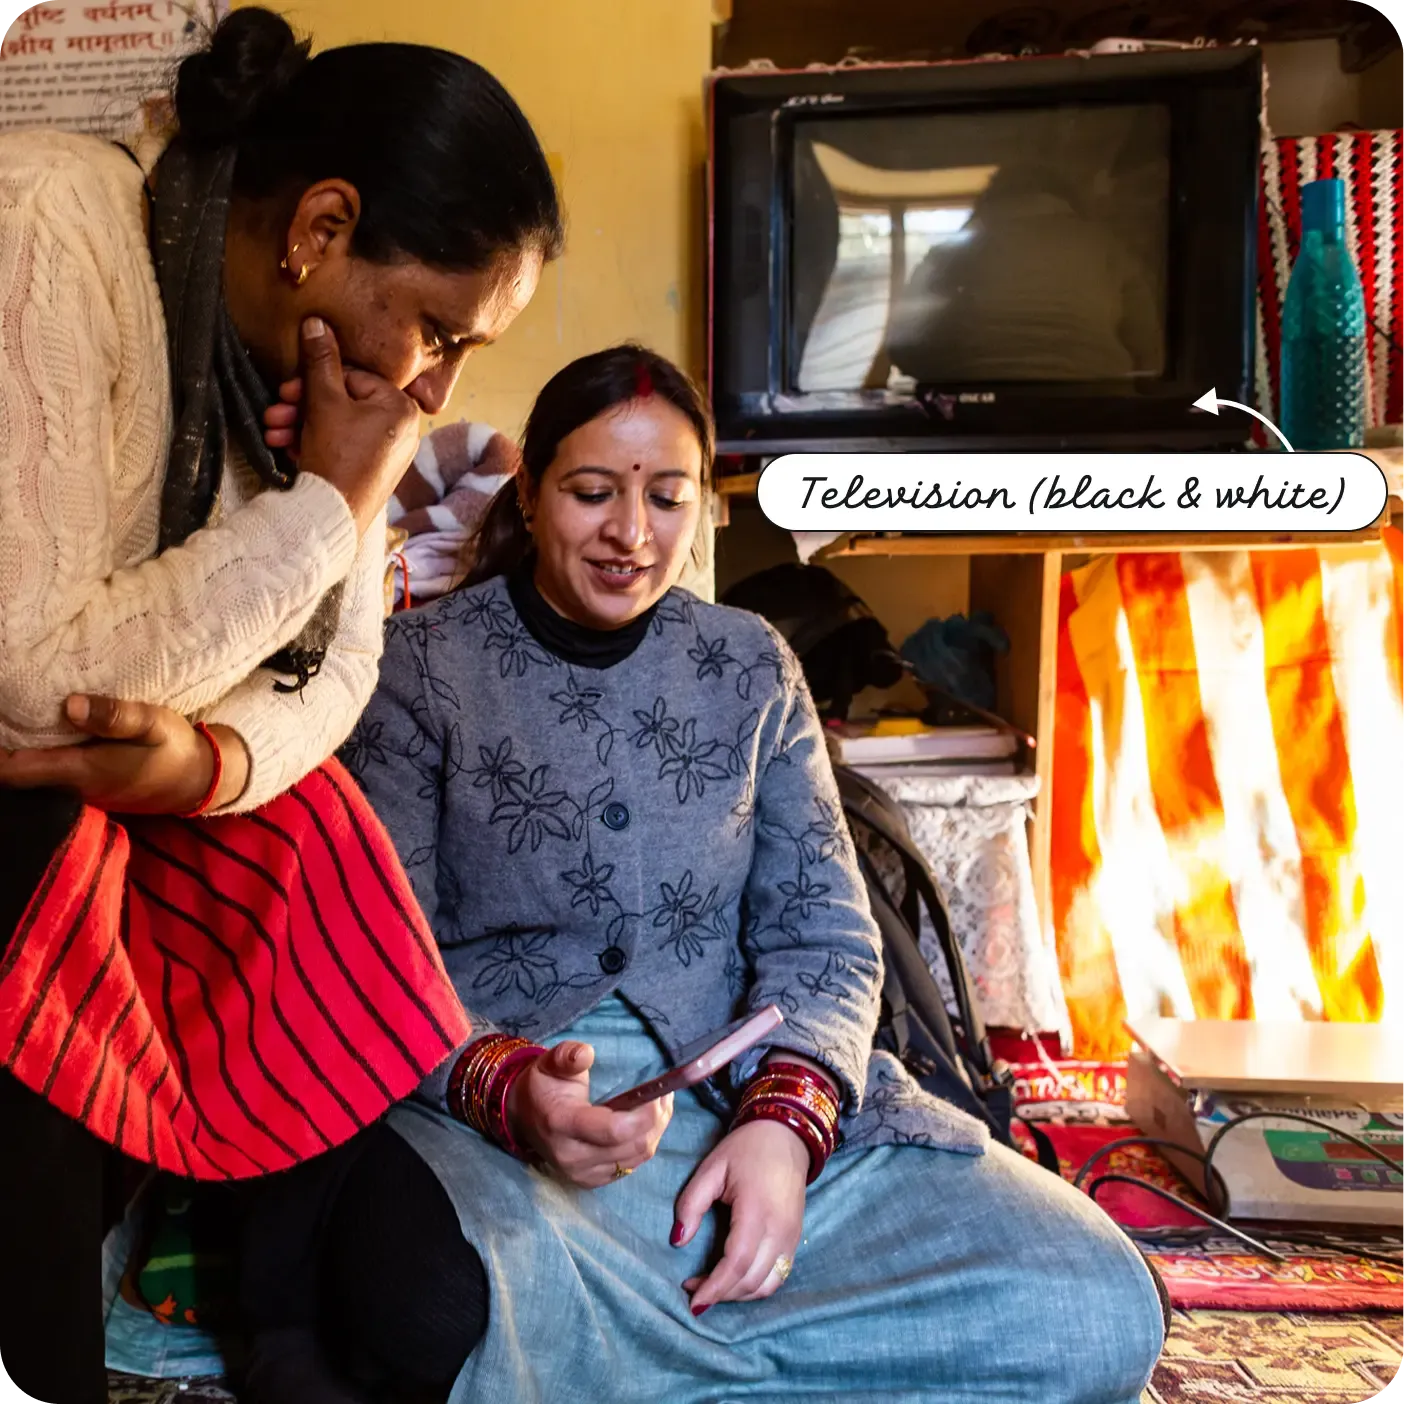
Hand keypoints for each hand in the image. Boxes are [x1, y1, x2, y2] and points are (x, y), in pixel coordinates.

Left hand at [0, 696, 249, 814]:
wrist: (198, 782)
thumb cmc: (175, 750)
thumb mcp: (154, 723)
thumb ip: (115, 716)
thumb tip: (70, 704)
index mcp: (82, 770)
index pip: (13, 770)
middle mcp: (70, 788)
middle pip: (13, 775)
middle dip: (1, 745)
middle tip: (2, 708)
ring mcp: (75, 792)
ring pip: (26, 776)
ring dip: (14, 749)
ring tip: (11, 714)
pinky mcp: (82, 789)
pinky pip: (43, 774)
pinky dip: (31, 754)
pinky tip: (35, 730)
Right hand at [285, 318, 420, 535]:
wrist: (333, 515)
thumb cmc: (336, 455)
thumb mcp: (324, 401)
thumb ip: (320, 361)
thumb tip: (317, 322)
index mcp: (401, 408)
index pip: (353, 377)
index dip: (315, 381)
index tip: (287, 389)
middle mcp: (402, 430)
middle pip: (344, 402)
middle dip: (302, 406)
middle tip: (275, 410)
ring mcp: (388, 454)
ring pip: (338, 426)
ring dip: (300, 425)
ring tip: (273, 432)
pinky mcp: (372, 473)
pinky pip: (342, 447)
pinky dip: (314, 444)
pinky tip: (288, 448)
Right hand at [506, 1041, 673, 1188]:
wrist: (525, 1117)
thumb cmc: (544, 1085)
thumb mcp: (550, 1062)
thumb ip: (568, 1055)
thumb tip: (586, 1053)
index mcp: (562, 1123)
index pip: (613, 1130)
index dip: (643, 1113)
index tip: (658, 1089)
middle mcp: (572, 1156)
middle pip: (632, 1145)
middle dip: (656, 1118)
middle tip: (665, 1090)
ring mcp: (583, 1174)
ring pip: (638, 1156)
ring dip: (657, 1129)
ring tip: (661, 1102)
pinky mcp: (592, 1181)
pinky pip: (632, 1164)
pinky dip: (647, 1141)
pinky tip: (649, 1121)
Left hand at [673, 1119, 807, 1312]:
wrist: (786, 1136)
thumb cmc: (746, 1149)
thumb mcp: (712, 1168)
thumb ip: (691, 1204)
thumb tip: (678, 1241)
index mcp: (757, 1211)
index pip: (736, 1263)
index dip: (714, 1288)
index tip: (692, 1301)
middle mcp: (780, 1230)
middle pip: (751, 1281)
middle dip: (721, 1294)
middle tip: (694, 1289)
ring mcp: (792, 1237)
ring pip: (767, 1286)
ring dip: (739, 1295)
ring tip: (713, 1287)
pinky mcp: (796, 1239)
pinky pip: (778, 1276)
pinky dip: (756, 1287)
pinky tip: (735, 1279)